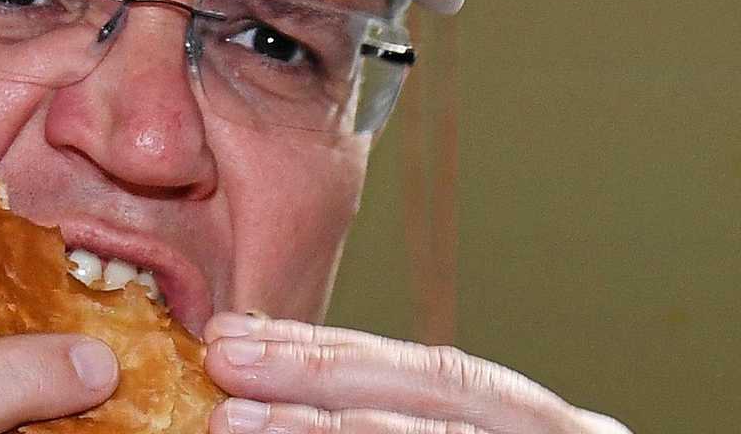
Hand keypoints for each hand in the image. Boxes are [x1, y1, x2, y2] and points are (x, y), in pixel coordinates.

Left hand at [202, 313, 630, 432]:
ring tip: (235, 423)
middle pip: (430, 394)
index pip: (425, 372)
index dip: (327, 349)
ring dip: (327, 431)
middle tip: (223, 361)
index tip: (238, 334)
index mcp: (536, 429)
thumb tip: (267, 408)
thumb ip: (390, 424)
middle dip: (318, 375)